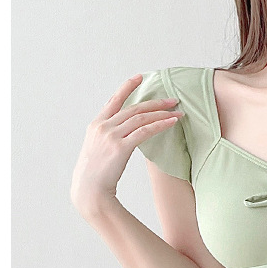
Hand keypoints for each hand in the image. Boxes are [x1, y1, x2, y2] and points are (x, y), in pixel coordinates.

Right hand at [70, 75, 183, 214]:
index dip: (127, 87)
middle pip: (133, 108)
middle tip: (172, 99)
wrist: (89, 190)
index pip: (114, 100)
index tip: (140, 77)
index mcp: (96, 125)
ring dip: (161, 113)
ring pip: (140, 117)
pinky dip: (160, 125)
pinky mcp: (120, 147)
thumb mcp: (97, 150)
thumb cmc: (95, 175)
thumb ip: (108, 138)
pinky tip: (171, 122)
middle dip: (155, 102)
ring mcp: (111, 136)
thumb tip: (123, 135)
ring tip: (177, 111)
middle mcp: (103, 126)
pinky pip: (144, 131)